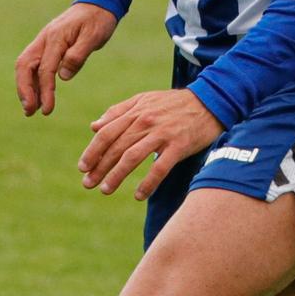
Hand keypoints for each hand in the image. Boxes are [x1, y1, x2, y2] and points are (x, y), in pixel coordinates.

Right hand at [16, 2, 119, 115]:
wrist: (99, 3)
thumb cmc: (98, 20)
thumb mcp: (94, 36)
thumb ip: (78, 55)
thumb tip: (63, 77)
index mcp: (56, 37)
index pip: (45, 69)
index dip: (45, 91)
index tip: (47, 110)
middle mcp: (44, 39)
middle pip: (24, 66)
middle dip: (25, 90)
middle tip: (30, 111)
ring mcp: (43, 41)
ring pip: (26, 66)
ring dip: (26, 87)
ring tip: (30, 109)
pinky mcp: (47, 44)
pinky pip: (34, 64)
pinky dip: (33, 79)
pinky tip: (37, 93)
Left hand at [78, 89, 223, 200]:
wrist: (211, 101)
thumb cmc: (176, 103)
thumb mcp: (146, 100)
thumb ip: (119, 111)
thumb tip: (94, 127)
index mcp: (136, 111)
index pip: (107, 133)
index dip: (92, 151)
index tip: (83, 167)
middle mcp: (146, 121)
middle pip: (116, 147)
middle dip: (99, 167)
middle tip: (88, 184)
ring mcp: (163, 134)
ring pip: (132, 157)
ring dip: (116, 176)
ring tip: (105, 190)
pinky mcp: (179, 146)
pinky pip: (160, 168)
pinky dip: (148, 183)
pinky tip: (138, 195)